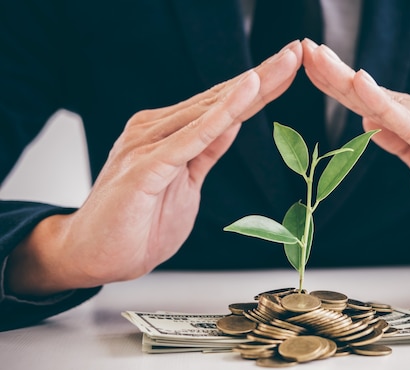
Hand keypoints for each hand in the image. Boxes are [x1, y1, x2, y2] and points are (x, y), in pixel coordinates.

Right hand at [6, 41, 303, 295]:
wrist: (93, 257)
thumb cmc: (137, 224)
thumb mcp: (185, 184)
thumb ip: (205, 152)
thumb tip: (231, 124)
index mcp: (168, 134)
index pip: (222, 106)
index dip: (259, 86)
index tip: (290, 67)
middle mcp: (156, 130)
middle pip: (220, 100)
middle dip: (263, 76)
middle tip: (296, 51)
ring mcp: (148, 146)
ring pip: (210, 111)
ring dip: (250, 86)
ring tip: (283, 63)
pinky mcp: (144, 168)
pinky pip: (191, 139)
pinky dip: (221, 115)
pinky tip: (246, 93)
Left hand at [302, 39, 409, 266]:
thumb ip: (402, 145)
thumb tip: (369, 124)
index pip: (378, 102)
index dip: (342, 85)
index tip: (312, 68)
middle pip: (380, 95)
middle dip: (338, 74)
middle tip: (306, 50)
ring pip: (392, 105)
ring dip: (352, 83)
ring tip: (319, 60)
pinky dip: (388, 109)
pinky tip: (364, 90)